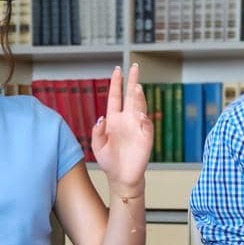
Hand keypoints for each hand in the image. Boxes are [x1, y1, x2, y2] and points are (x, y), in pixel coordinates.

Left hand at [92, 64, 152, 191]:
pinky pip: (146, 124)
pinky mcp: (146, 137)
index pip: (116, 97)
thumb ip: (97, 131)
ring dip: (138, 97)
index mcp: (113, 120)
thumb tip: (102, 118)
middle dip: (132, 81)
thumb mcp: (97, 146)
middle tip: (135, 67)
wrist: (121, 177)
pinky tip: (140, 115)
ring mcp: (137, 127)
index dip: (116, 83)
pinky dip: (144, 118)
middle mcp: (126, 120)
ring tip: (136, 87)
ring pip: (139, 107)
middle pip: (130, 96)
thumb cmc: (109, 162)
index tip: (118, 69)